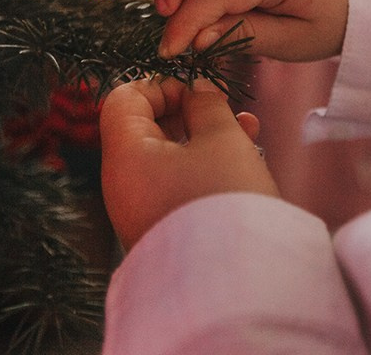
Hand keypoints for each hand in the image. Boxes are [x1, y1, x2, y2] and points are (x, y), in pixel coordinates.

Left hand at [99, 76, 276, 250]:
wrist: (234, 285)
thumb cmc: (224, 201)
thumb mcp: (222, 138)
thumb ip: (207, 104)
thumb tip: (198, 91)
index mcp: (124, 156)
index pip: (124, 99)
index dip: (162, 84)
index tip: (198, 89)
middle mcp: (122, 184)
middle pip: (146, 128)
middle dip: (189, 112)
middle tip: (226, 109)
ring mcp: (139, 211)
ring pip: (167, 157)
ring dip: (204, 138)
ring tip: (247, 130)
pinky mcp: (161, 230)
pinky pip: (175, 185)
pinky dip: (202, 167)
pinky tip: (242, 159)